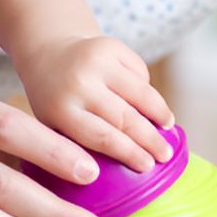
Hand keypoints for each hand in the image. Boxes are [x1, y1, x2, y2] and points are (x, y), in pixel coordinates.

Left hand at [14, 35, 174, 171]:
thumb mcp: (54, 125)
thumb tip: (124, 171)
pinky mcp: (111, 46)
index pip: (103, 137)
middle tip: (164, 155)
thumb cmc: (55, 101)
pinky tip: (150, 103)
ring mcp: (97, 61)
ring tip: (168, 128)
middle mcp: (79, 83)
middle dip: (150, 140)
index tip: (148, 167)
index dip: (129, 153)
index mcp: (60, 110)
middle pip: (126, 118)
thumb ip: (80, 146)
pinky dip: (146, 89)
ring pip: (141, 93)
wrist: (48, 52)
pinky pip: (140, 73)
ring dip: (159, 113)